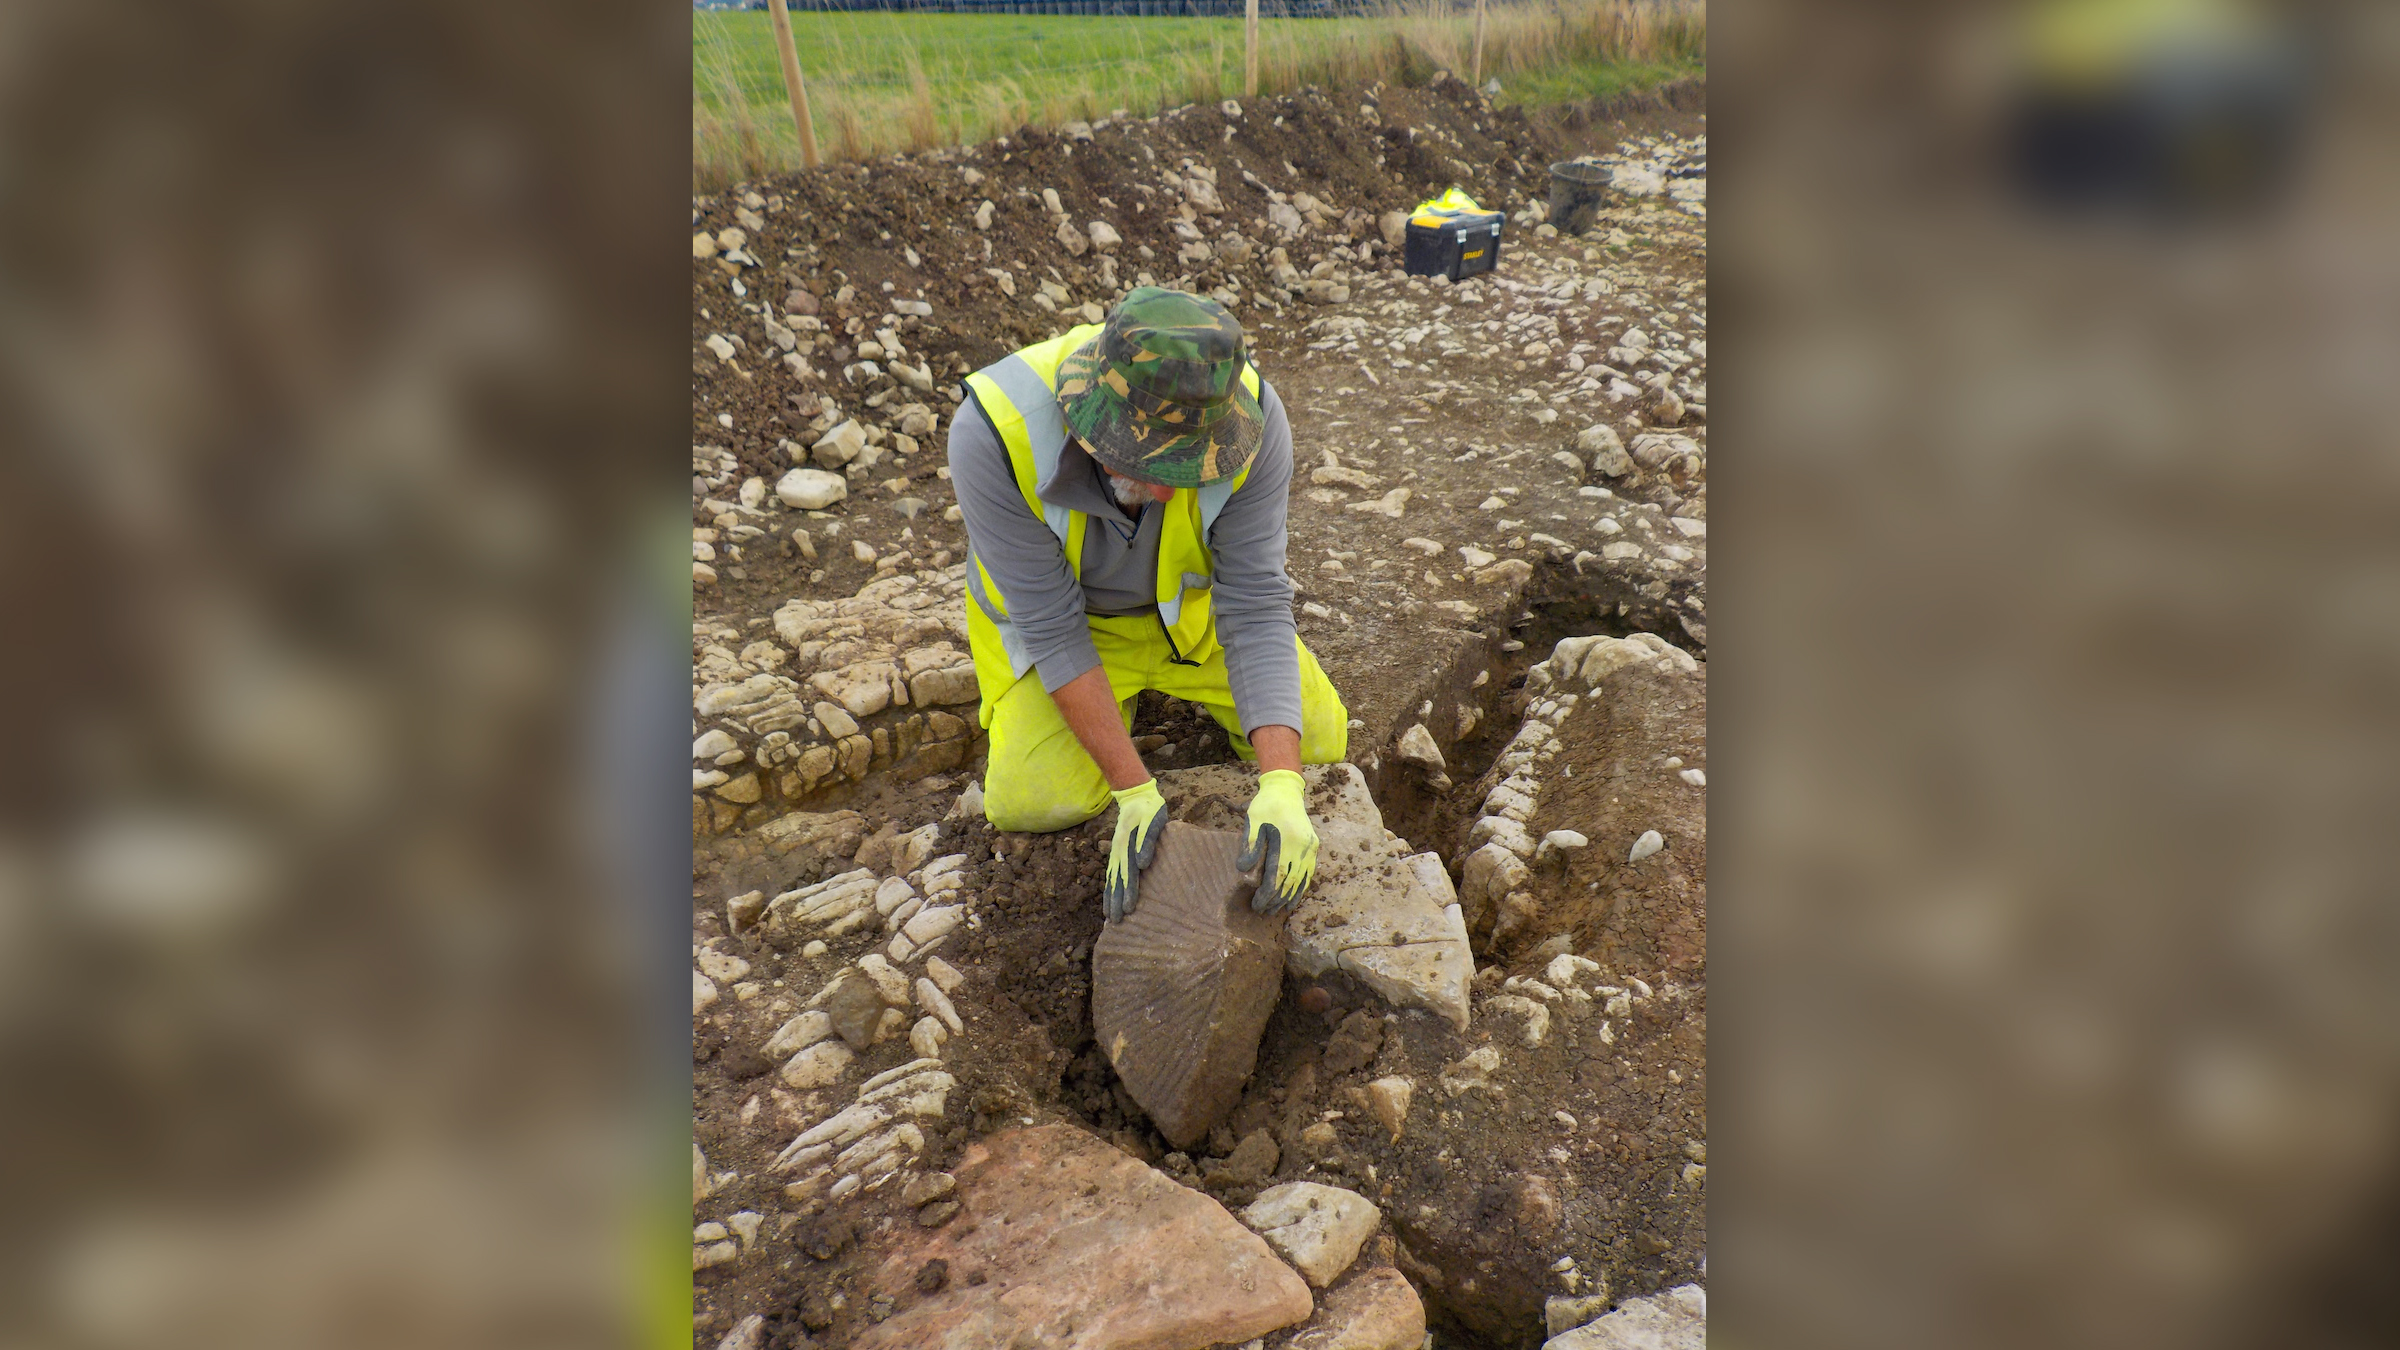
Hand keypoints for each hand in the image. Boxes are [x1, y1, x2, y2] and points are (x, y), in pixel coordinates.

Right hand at [1104, 778, 1168, 922]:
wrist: (1137, 797)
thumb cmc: (1149, 809)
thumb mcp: (1152, 820)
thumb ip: (1147, 841)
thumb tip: (1142, 864)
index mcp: (1127, 845)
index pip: (1128, 874)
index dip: (1128, 892)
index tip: (1128, 910)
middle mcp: (1118, 851)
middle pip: (1117, 881)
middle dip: (1116, 902)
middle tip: (1116, 923)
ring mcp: (1116, 852)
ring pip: (1111, 879)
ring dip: (1110, 898)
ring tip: (1109, 917)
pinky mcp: (1117, 852)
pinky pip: (1111, 873)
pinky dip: (1109, 888)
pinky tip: (1110, 898)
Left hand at [1238, 769, 1318, 913]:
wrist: (1286, 790)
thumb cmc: (1265, 805)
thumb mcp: (1253, 821)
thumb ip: (1249, 845)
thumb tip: (1243, 870)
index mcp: (1287, 840)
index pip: (1277, 877)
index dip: (1267, 894)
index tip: (1257, 904)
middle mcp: (1302, 846)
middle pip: (1289, 883)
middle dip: (1276, 900)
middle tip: (1263, 911)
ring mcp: (1310, 847)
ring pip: (1302, 881)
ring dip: (1289, 898)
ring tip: (1277, 910)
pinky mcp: (1313, 846)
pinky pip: (1310, 873)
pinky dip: (1302, 888)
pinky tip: (1293, 898)